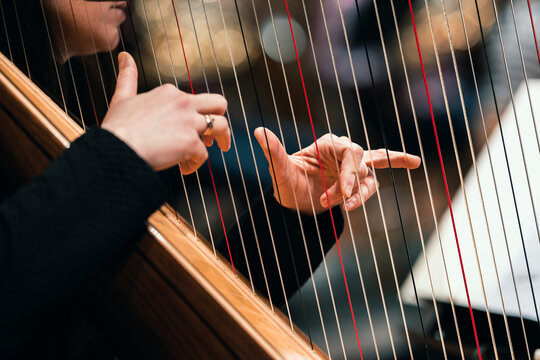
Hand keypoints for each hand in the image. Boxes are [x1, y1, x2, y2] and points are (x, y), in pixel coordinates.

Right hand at [102, 52, 229, 172]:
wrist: (114, 149)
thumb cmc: (117, 128)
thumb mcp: (122, 97)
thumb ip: (127, 76)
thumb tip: (124, 55)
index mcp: (170, 93)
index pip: (193, 100)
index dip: (192, 115)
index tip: (184, 128)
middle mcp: (183, 103)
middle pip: (219, 103)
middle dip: (221, 118)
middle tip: (217, 136)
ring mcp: (189, 122)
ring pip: (222, 126)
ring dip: (222, 140)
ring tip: (211, 151)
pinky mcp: (191, 142)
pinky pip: (204, 155)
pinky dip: (194, 164)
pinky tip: (183, 169)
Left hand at [254, 127, 420, 213]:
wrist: (292, 205)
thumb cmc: (286, 184)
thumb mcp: (280, 171)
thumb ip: (274, 151)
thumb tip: (259, 131)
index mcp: (326, 144)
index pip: (349, 151)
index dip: (351, 171)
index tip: (345, 192)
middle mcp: (340, 152)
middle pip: (359, 164)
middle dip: (348, 185)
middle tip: (330, 201)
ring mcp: (350, 167)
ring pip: (366, 176)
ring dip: (355, 194)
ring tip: (337, 207)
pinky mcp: (356, 182)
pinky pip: (371, 183)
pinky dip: (365, 195)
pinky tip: (349, 207)